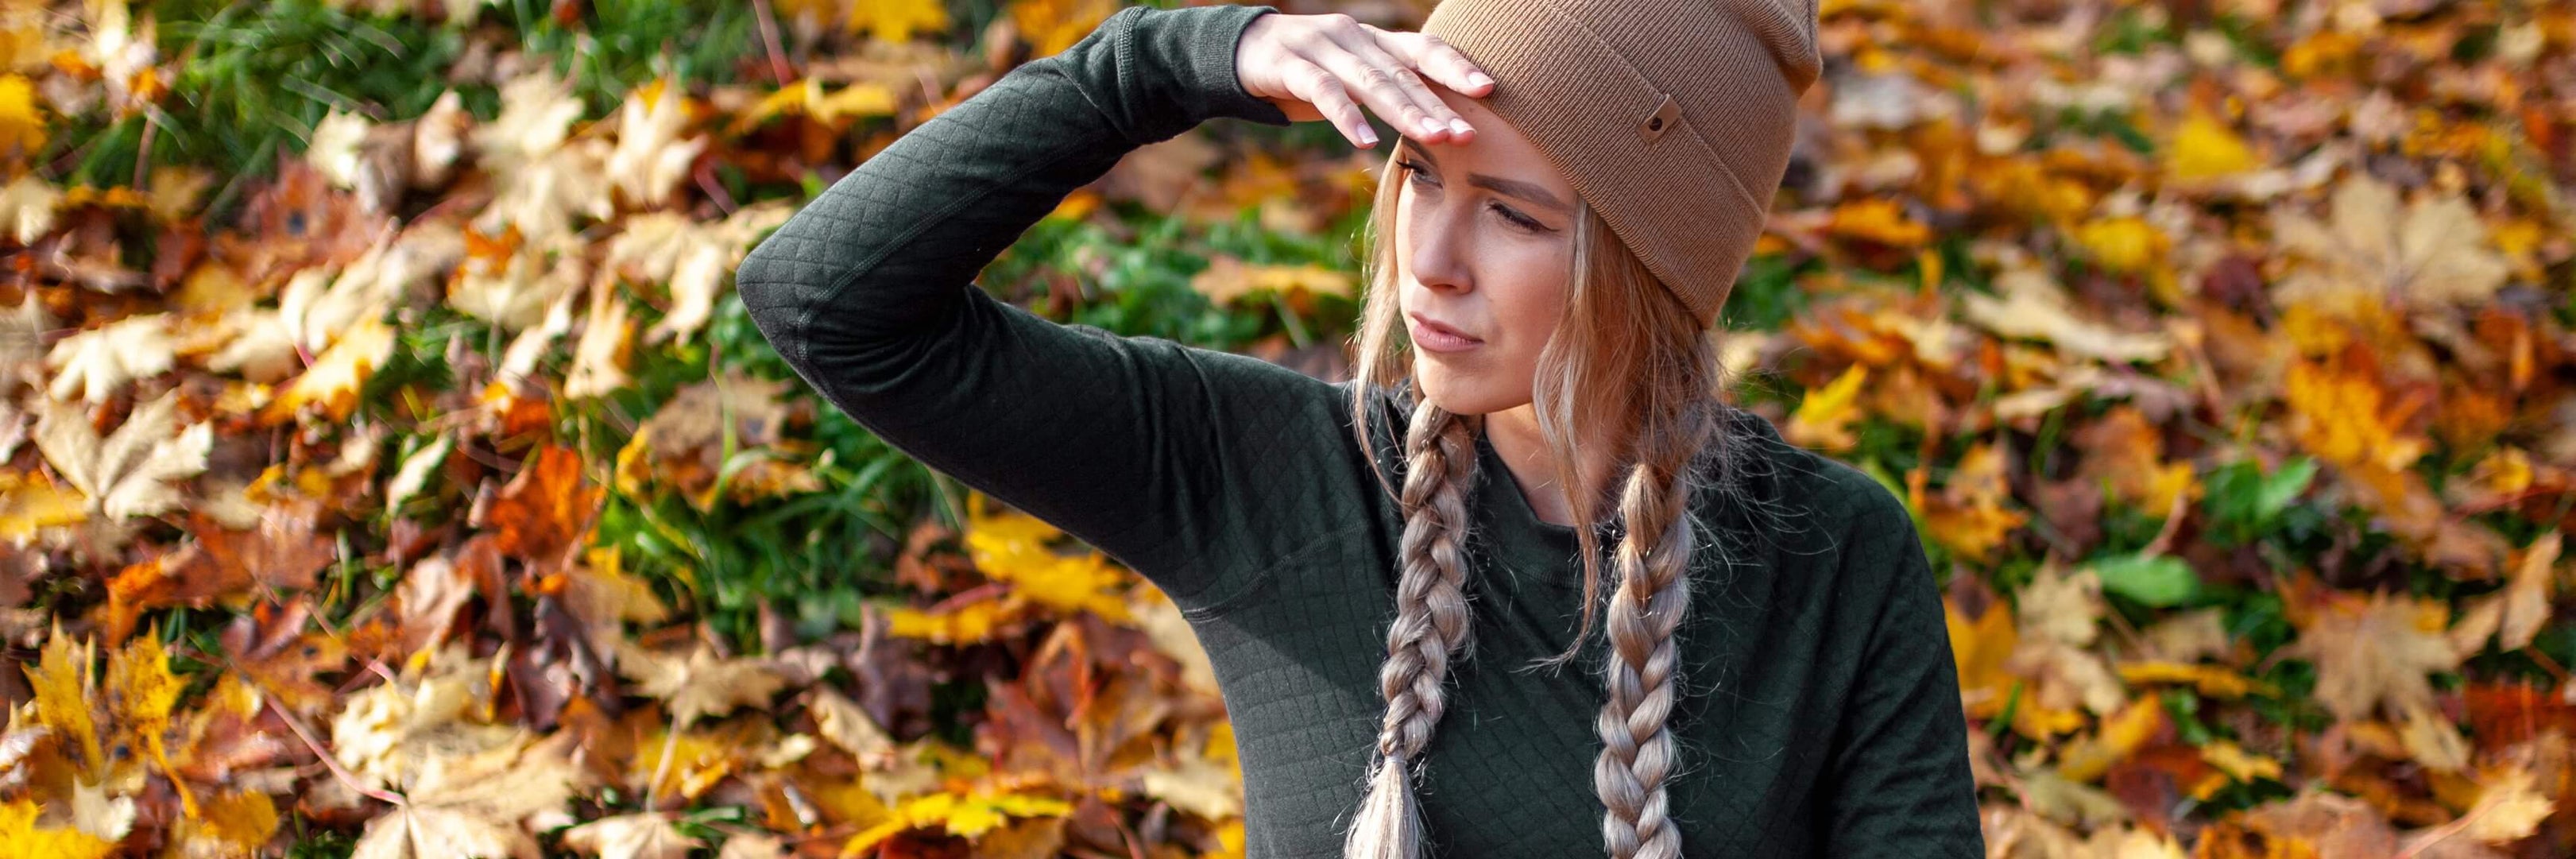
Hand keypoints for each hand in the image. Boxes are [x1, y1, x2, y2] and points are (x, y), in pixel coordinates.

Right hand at [1233, 12, 1494, 148]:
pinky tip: (1364, 141)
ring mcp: (1322, 48)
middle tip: (1467, 134)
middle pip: (1403, 73)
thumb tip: (1435, 121)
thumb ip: (1386, 91)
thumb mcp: (1351, 76)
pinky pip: (1323, 91)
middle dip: (1438, 104)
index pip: (1422, 50)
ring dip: (1404, 112)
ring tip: (1434, 138)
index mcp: (1374, 41)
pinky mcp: (1290, 65)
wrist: (1240, 49)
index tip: (1489, 89)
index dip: (1454, 67)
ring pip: (1371, 81)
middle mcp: (1355, 38)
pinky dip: (1346, 116)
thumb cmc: (1307, 70)